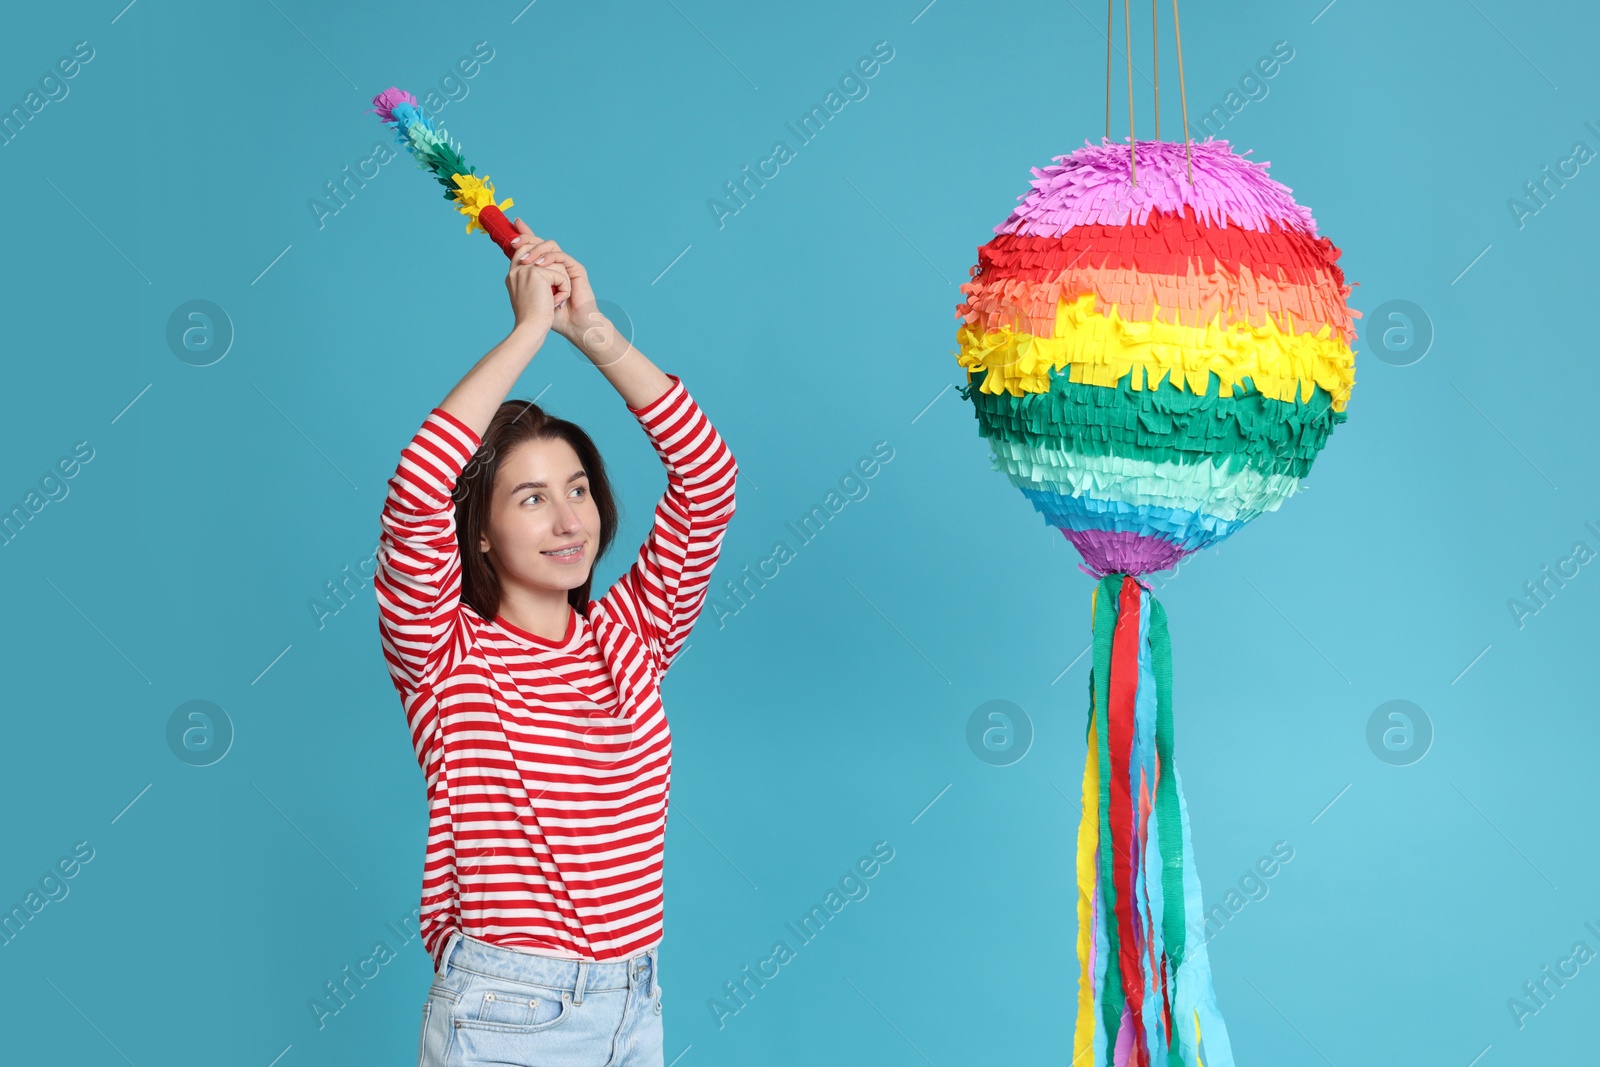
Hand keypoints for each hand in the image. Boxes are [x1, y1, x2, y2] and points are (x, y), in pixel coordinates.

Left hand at [507, 219, 604, 348]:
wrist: (568, 324)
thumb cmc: (549, 313)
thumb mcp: (530, 291)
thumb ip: (524, 275)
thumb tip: (513, 259)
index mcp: (545, 267)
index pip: (534, 245)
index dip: (525, 234)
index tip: (512, 228)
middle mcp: (555, 263)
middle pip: (540, 241)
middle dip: (526, 238)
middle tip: (514, 243)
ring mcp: (566, 265)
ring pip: (550, 246)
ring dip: (536, 251)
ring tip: (526, 262)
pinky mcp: (576, 269)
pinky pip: (561, 257)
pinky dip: (549, 260)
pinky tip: (539, 266)